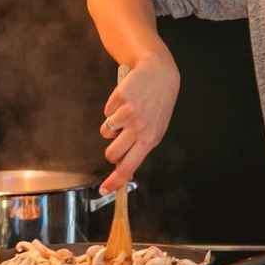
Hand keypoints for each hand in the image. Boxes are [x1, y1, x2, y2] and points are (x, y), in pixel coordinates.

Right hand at [98, 52, 180, 193]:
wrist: (160, 74)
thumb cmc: (157, 104)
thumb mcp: (155, 128)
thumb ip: (140, 146)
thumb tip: (123, 168)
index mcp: (151, 139)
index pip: (130, 167)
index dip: (115, 181)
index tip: (104, 190)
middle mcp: (140, 128)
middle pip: (112, 153)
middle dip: (111, 151)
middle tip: (118, 140)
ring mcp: (129, 113)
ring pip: (106, 132)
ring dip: (111, 126)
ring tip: (126, 114)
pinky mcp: (120, 99)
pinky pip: (106, 112)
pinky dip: (112, 107)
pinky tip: (126, 99)